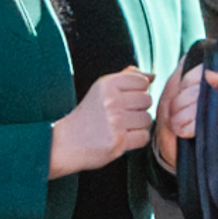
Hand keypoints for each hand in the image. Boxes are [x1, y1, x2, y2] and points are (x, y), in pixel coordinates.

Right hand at [51, 65, 172, 178]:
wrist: (66, 143)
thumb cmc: (86, 117)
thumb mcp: (101, 90)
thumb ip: (125, 78)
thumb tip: (151, 75)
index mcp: (106, 85)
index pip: (141, 81)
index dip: (138, 90)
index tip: (127, 98)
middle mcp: (111, 101)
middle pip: (147, 100)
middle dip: (139, 108)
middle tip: (123, 114)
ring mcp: (115, 121)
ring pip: (147, 119)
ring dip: (138, 124)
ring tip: (123, 126)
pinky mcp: (119, 141)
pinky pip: (144, 136)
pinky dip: (137, 138)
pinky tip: (124, 137)